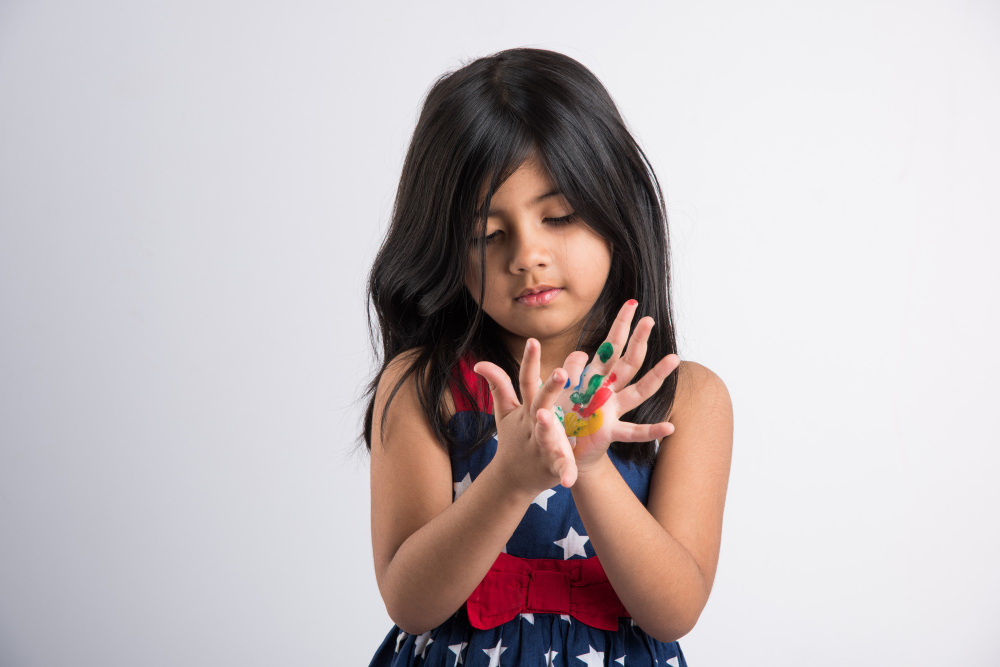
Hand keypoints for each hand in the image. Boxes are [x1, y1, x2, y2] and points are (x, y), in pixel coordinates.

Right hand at [473, 338, 578, 495]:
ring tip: (545, 419)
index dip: (529, 361)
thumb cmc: (513, 440)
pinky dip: (564, 473)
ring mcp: (541, 446)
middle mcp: (533, 425)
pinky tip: (569, 479)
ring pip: (545, 435)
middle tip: (561, 372)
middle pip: (541, 403)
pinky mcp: (551, 467)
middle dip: (551, 388)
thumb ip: (498, 386)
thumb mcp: (505, 413)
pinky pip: (558, 469)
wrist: (511, 479)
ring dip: (546, 428)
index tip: (533, 341)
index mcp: (527, 409)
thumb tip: (480, 363)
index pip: (527, 381)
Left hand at [555, 300, 680, 471]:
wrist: (559, 446)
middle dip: (638, 340)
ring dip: (656, 375)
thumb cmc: (559, 413)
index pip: (612, 345)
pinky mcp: (609, 431)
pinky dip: (651, 431)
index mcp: (596, 376)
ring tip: (673, 358)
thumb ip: (568, 369)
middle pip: (629, 361)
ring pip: (639, 390)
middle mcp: (609, 390)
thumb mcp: (557, 386)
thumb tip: (581, 354)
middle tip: (649, 319)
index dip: (621, 325)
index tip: (632, 303)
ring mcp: (613, 410)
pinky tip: (670, 427)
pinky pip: (633, 431)